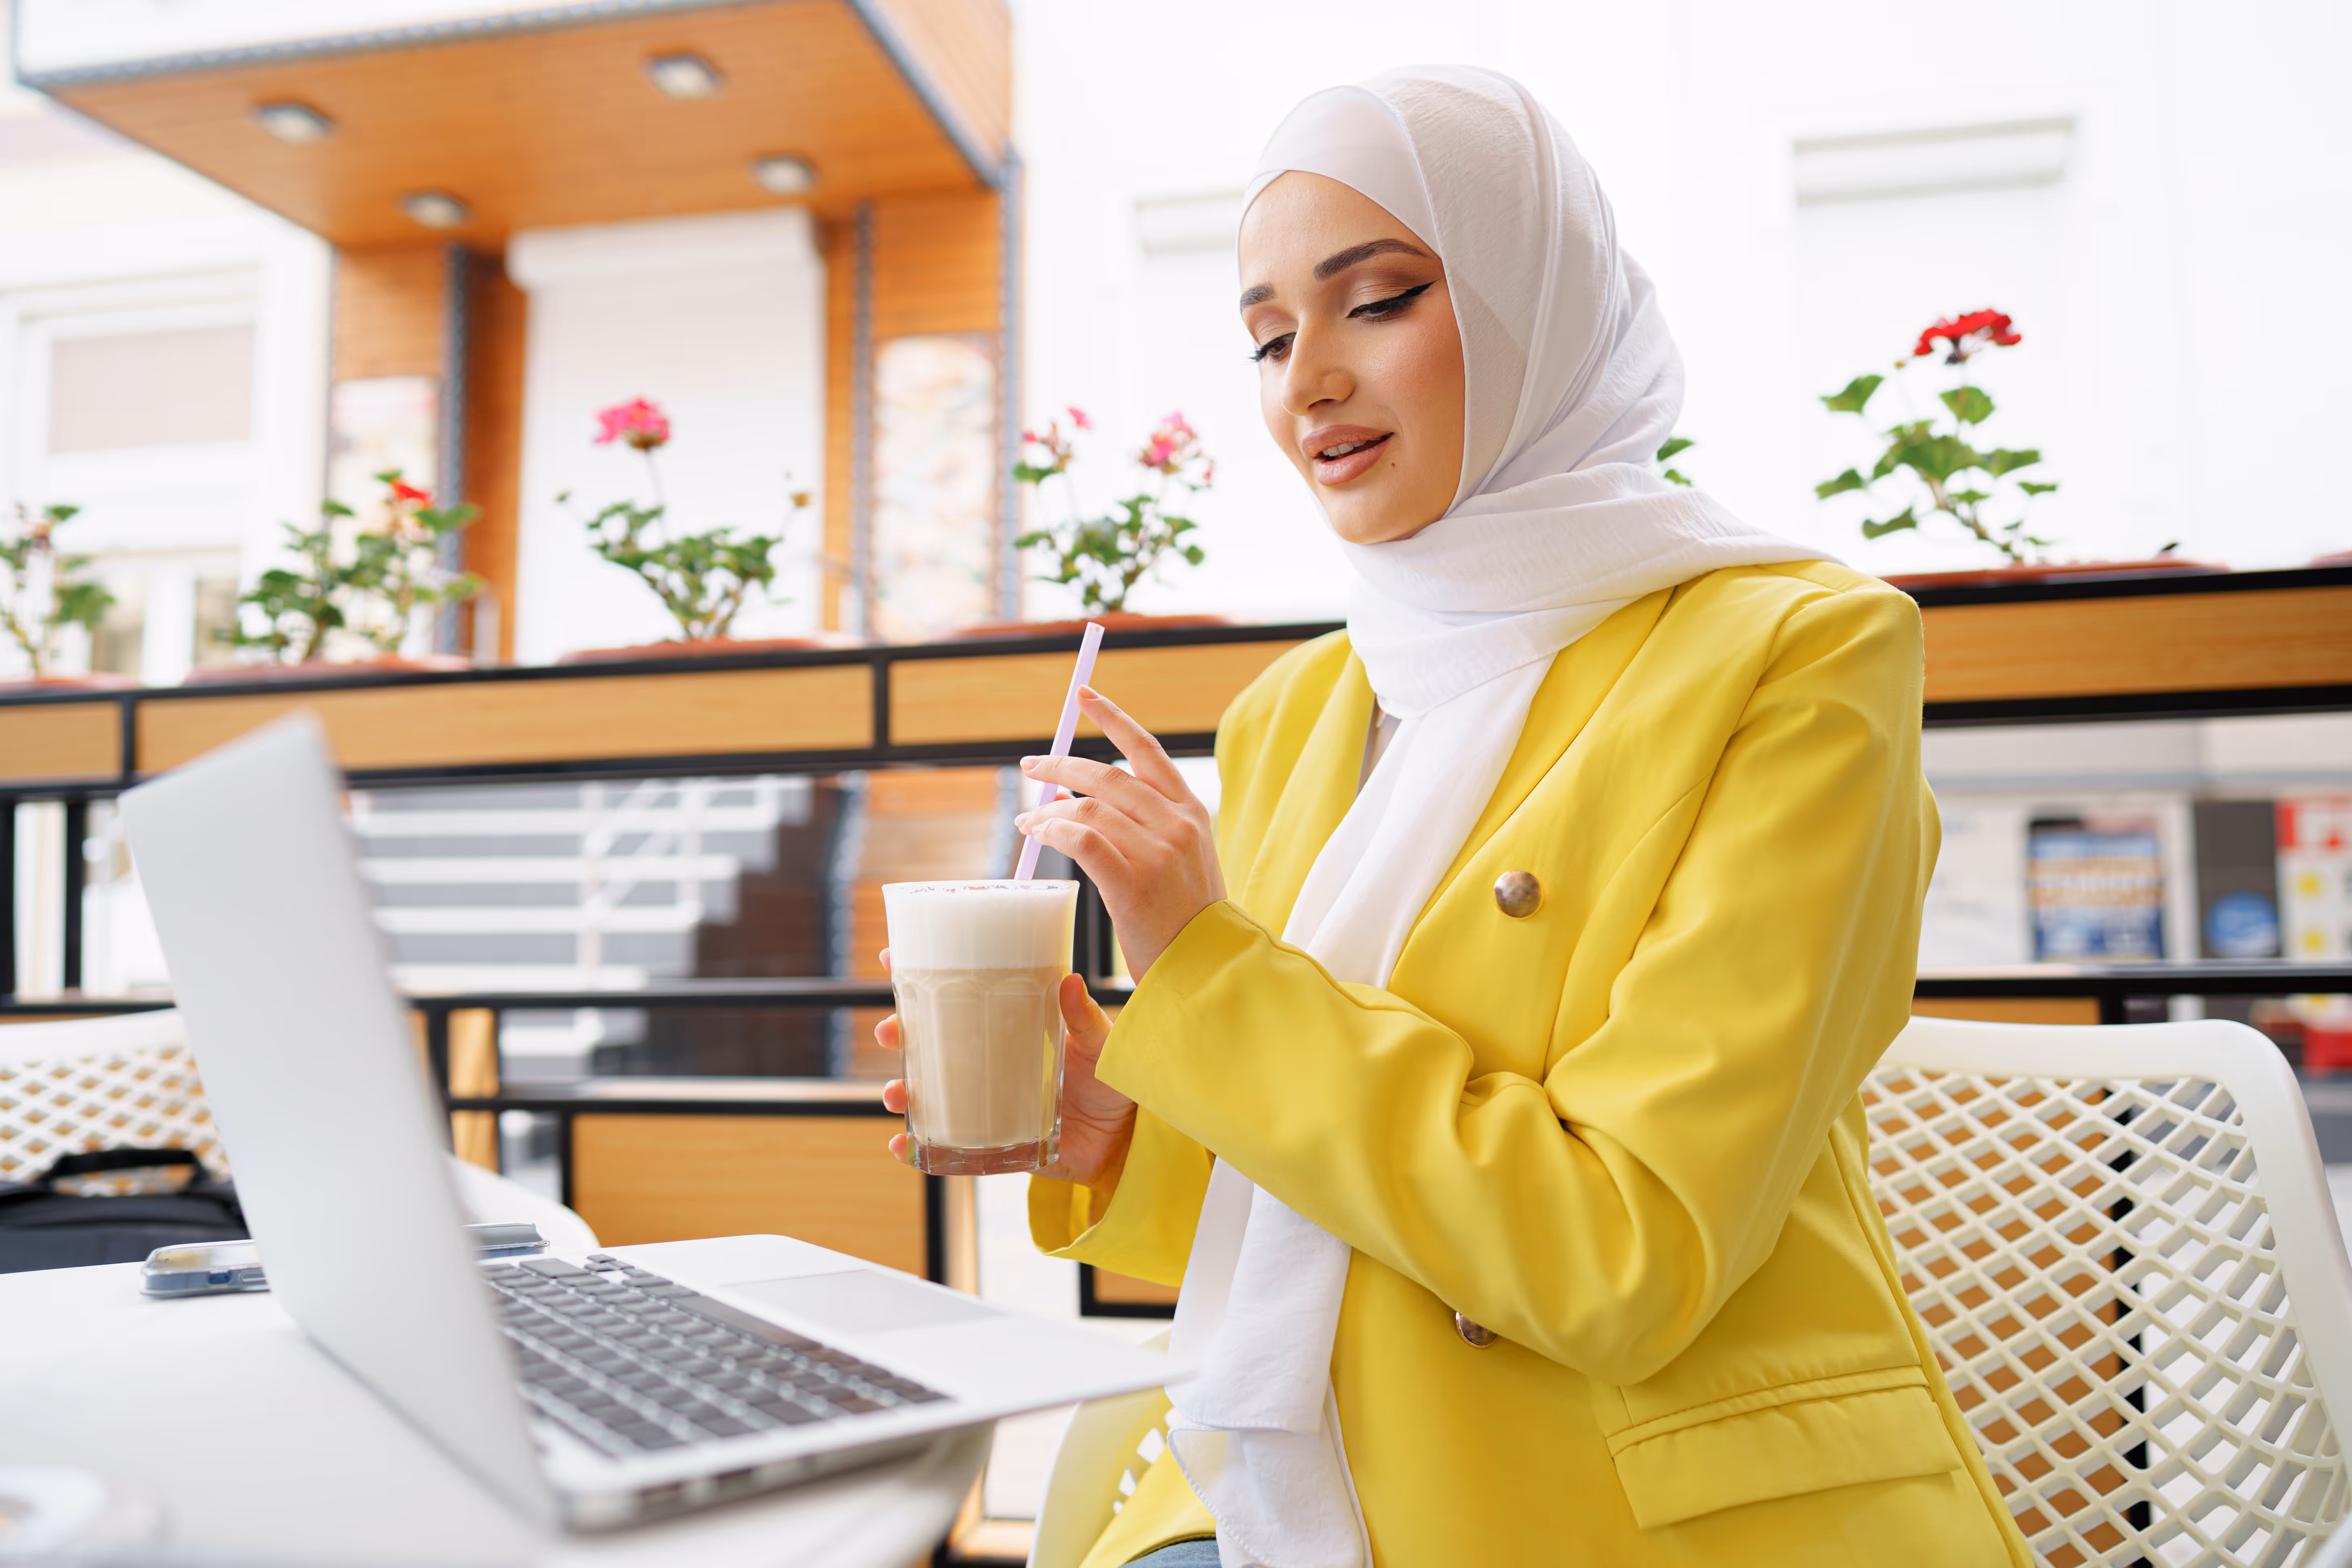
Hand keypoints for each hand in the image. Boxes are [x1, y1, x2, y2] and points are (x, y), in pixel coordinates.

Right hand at [876, 951, 1137, 1197]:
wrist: (1125, 1142)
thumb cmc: (1112, 1085)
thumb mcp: (1100, 1045)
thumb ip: (1085, 1019)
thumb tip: (1071, 982)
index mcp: (1012, 1028)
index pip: (962, 996)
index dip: (923, 978)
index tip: (891, 958)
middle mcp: (992, 1063)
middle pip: (932, 1042)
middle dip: (901, 1034)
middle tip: (888, 1031)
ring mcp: (987, 1103)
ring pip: (931, 1093)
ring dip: (903, 1090)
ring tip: (895, 1092)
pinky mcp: (991, 1143)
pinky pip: (946, 1145)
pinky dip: (916, 1147)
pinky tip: (900, 1145)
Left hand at [1013, 687, 1226, 979]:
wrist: (1209, 969)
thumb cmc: (1187, 921)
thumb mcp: (1184, 860)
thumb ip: (1148, 827)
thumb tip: (1084, 803)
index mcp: (1192, 814)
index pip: (1147, 751)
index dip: (1112, 718)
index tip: (1083, 696)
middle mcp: (1178, 825)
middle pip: (1107, 775)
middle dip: (1062, 766)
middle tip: (1031, 767)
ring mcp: (1158, 853)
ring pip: (1089, 808)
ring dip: (1048, 809)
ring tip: (1028, 819)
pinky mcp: (1134, 883)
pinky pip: (1082, 840)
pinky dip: (1054, 832)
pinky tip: (1039, 835)